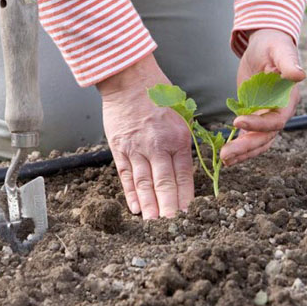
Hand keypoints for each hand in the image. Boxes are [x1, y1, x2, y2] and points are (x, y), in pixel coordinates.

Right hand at [98, 54, 193, 218]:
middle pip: (164, 184)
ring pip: (144, 184)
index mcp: (178, 138)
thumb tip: (185, 166)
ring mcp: (137, 148)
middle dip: (168, 208)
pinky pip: (125, 175)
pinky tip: (136, 207)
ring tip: (153, 223)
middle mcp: (158, 146)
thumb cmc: (158, 94)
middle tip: (171, 227)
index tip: (187, 213)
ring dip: (149, 206)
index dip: (185, 197)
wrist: (129, 78)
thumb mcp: (181, 115)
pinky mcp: (119, 148)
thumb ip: (182, 142)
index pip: (184, 175)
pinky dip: (131, 193)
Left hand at [220, 29, 304, 165]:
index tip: (237, 121)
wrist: (265, 45)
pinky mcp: (255, 116)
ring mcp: (267, 116)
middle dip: (246, 147)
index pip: (276, 120)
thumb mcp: (280, 49)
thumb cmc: (274, 44)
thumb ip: (288, 62)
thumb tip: (299, 74)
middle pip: (265, 137)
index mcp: (288, 99)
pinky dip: (239, 146)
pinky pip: (249, 136)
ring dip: (242, 153)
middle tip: (226, 155)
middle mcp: (280, 112)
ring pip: (258, 142)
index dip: (259, 124)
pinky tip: (226, 155)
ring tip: (224, 161)